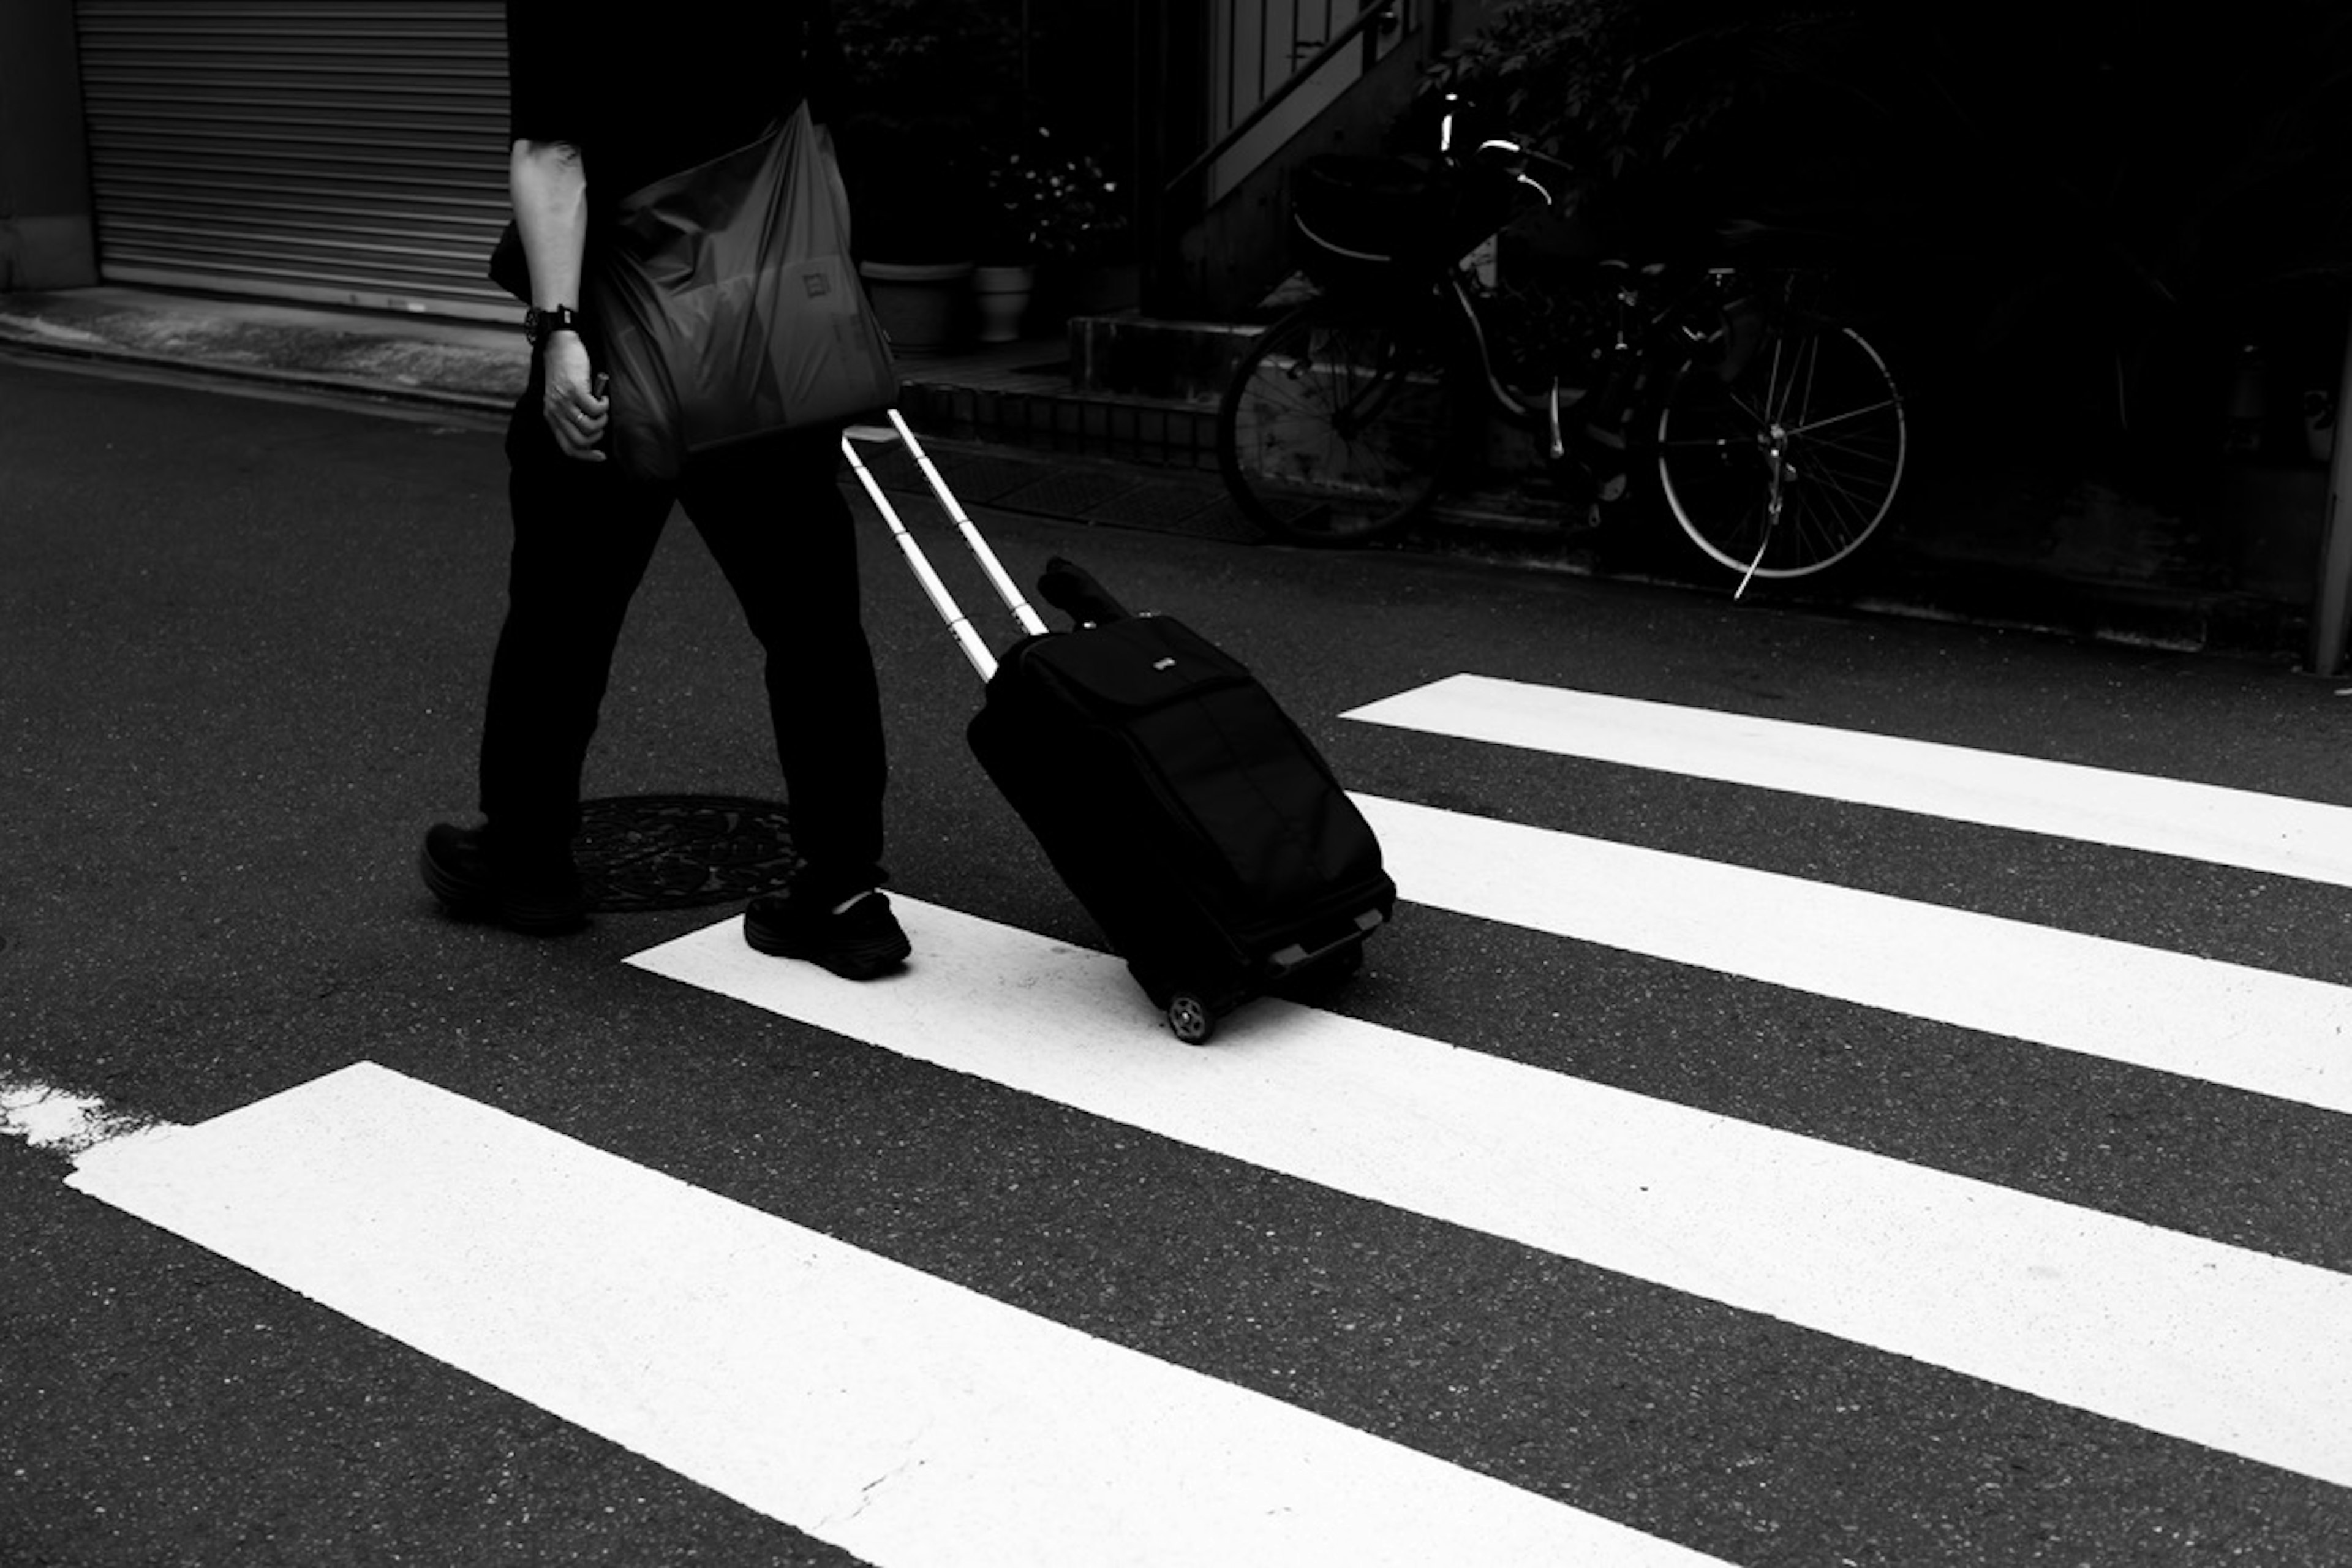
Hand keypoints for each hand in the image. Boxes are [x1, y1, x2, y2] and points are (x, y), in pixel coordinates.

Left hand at [538, 334, 608, 461]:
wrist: (561, 345)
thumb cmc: (566, 372)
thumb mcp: (563, 399)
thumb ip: (571, 416)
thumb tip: (592, 435)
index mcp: (551, 417)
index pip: (567, 447)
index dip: (586, 456)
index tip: (601, 456)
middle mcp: (554, 411)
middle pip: (580, 441)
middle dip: (597, 436)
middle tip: (601, 422)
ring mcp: (564, 401)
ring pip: (589, 427)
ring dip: (602, 419)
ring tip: (602, 407)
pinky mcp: (575, 389)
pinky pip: (596, 409)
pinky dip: (604, 405)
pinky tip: (602, 396)